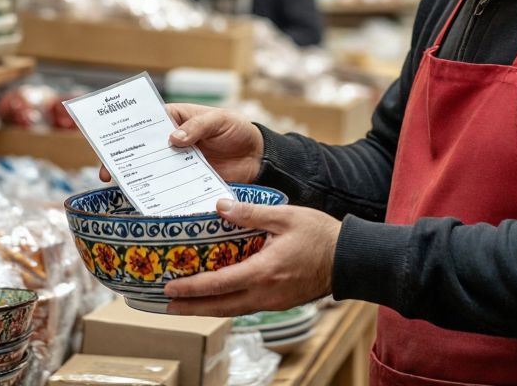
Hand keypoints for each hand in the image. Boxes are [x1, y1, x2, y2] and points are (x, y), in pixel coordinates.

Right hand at [99, 103, 263, 184]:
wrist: (258, 158)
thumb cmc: (237, 130)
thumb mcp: (219, 120)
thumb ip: (198, 126)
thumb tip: (173, 138)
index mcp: (175, 119)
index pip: (144, 124)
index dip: (125, 134)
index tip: (110, 146)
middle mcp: (171, 142)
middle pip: (141, 150)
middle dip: (123, 161)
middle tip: (107, 174)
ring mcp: (177, 164)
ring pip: (151, 171)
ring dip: (136, 180)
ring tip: (122, 191)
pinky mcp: (186, 182)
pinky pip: (168, 188)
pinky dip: (157, 195)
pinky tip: (146, 203)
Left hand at [164, 198, 340, 316]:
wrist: (351, 259)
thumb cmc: (321, 235)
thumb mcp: (286, 216)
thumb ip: (251, 214)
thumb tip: (220, 206)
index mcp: (264, 271)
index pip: (219, 284)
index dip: (192, 287)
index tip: (170, 287)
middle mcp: (265, 293)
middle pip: (220, 307)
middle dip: (191, 307)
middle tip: (165, 304)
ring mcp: (273, 302)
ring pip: (232, 310)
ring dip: (206, 309)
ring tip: (184, 305)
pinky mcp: (279, 302)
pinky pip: (245, 307)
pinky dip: (226, 305)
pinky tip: (216, 298)